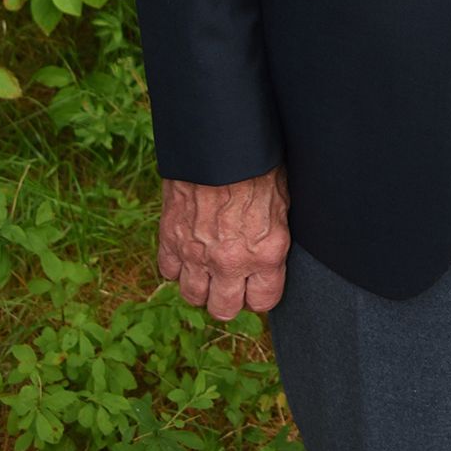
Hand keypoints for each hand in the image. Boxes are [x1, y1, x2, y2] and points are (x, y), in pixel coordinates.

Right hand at [158, 167, 289, 320]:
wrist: (221, 142)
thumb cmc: (258, 163)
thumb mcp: (282, 199)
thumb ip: (273, 235)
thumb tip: (270, 248)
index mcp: (266, 253)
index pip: (263, 302)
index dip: (261, 292)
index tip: (259, 282)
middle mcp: (231, 261)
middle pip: (224, 309)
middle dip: (229, 297)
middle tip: (233, 279)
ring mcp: (197, 254)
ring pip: (193, 296)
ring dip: (202, 285)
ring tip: (210, 267)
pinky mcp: (170, 239)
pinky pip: (169, 272)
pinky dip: (177, 265)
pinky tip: (189, 251)